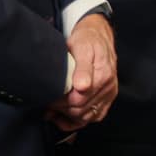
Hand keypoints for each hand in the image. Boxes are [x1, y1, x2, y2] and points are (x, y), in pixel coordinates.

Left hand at [57, 13, 118, 128]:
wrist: (98, 35)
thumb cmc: (87, 40)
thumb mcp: (82, 47)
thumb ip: (82, 68)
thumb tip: (82, 87)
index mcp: (102, 75)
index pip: (78, 101)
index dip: (60, 102)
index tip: (48, 97)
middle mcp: (107, 87)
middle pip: (81, 111)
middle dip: (61, 110)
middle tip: (47, 103)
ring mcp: (108, 94)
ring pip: (87, 117)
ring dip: (68, 117)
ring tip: (53, 112)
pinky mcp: (107, 98)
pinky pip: (94, 116)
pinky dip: (79, 120)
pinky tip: (66, 117)